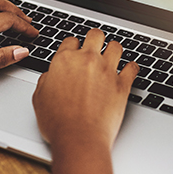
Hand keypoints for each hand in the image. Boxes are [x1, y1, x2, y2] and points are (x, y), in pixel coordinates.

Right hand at [32, 29, 137, 149]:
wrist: (79, 138)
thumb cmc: (58, 123)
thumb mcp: (39, 98)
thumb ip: (46, 80)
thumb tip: (51, 75)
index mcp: (64, 60)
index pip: (70, 40)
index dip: (72, 46)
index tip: (75, 51)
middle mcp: (87, 60)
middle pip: (95, 35)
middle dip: (95, 39)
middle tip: (95, 47)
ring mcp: (107, 70)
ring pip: (116, 46)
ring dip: (113, 50)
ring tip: (112, 56)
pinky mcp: (122, 84)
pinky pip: (132, 67)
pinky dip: (131, 68)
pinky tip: (129, 70)